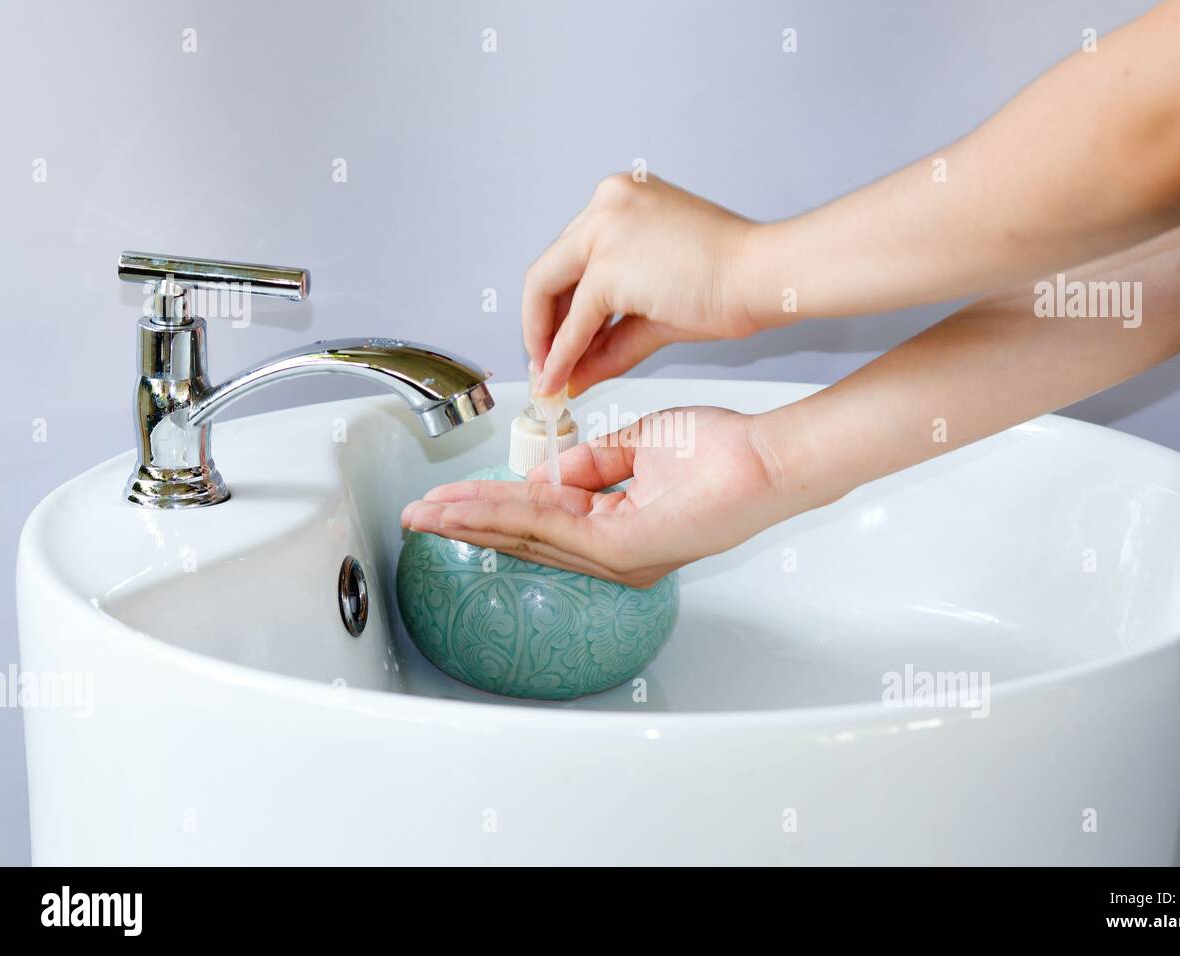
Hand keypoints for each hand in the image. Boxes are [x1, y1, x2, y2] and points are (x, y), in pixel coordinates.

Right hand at [400, 407, 789, 586]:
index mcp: (617, 532)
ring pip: (528, 536)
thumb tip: (550, 475)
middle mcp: (613, 555)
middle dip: (465, 523)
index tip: (450, 498)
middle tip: (417, 517)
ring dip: (473, 522)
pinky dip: (507, 514)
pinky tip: (472, 508)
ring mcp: (617, 558)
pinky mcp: (623, 549)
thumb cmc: (720, 453)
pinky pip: (552, 527)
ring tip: (427, 514)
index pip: (540, 522)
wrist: (763, 460)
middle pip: (524, 537)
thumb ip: (591, 465)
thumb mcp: (639, 449)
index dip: (490, 508)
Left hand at [524, 174, 771, 397]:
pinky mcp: (607, 266)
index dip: (557, 303)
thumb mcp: (656, 309)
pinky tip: (560, 377)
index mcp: (621, 199)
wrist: (764, 276)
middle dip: (542, 322)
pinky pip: (574, 320)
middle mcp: (605, 203)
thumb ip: (609, 338)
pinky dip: (563, 352)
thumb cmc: (731, 281)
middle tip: (543, 362)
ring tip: (548, 377)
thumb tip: (573, 371)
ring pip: (549, 289)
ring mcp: (603, 229)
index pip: (572, 254)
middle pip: (551, 268)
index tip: (554, 336)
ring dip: (545, 339)